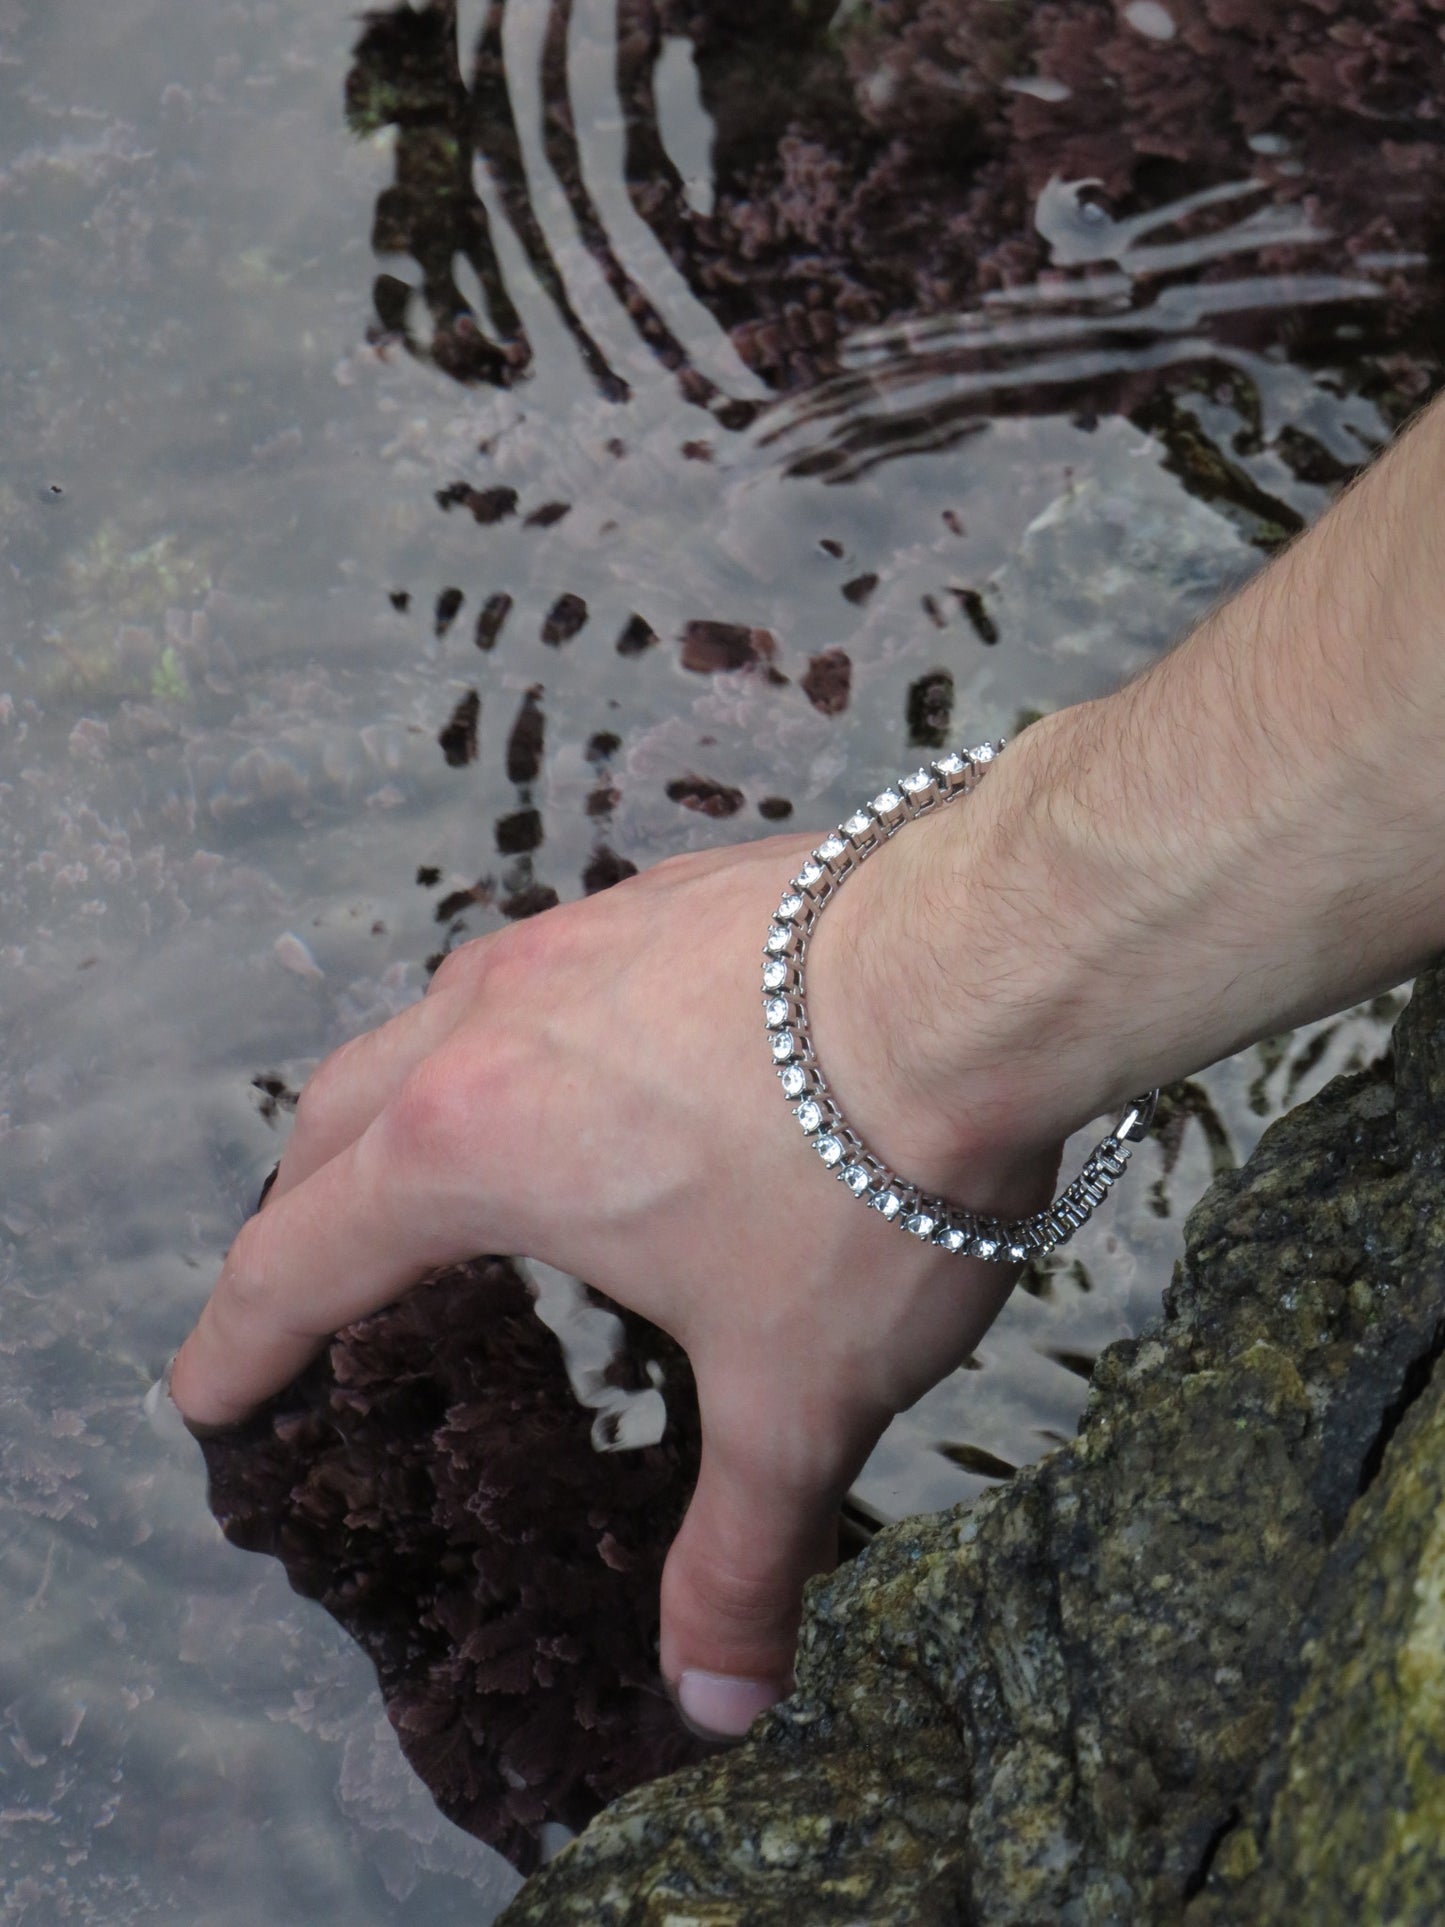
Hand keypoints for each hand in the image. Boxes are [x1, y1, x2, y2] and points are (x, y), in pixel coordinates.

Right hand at [171, 826, 1060, 1737]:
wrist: (983, 970)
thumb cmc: (863, 1180)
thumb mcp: (795, 1397)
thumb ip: (740, 1552)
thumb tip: (721, 1704)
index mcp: (472, 1147)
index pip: (299, 1258)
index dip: (241, 1340)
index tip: (206, 1392)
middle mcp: (488, 1023)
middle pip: (335, 1121)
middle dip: (303, 1213)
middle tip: (310, 1288)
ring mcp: (572, 938)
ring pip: (427, 1021)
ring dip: (399, 1103)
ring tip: (435, 1166)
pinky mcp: (659, 896)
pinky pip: (538, 968)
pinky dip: (510, 1033)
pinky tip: (592, 1062)